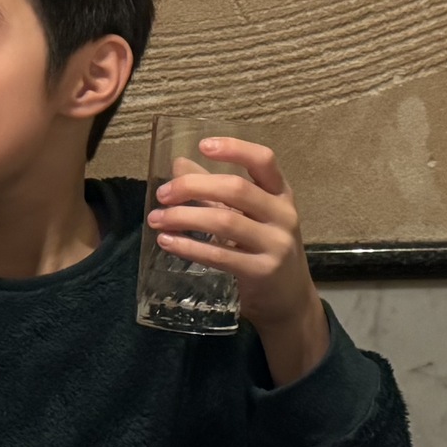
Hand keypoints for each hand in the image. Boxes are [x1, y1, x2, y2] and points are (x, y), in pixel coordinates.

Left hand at [146, 137, 328, 382]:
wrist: (288, 300)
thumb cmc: (263, 249)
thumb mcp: (247, 216)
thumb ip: (214, 191)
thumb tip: (179, 164)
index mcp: (280, 194)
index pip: (264, 161)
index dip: (235, 148)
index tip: (203, 145)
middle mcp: (283, 215)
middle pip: (236, 189)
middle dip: (193, 187)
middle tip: (162, 194)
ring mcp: (276, 244)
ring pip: (224, 221)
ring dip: (184, 217)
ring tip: (157, 219)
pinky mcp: (262, 271)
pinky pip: (220, 255)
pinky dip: (189, 247)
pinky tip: (167, 242)